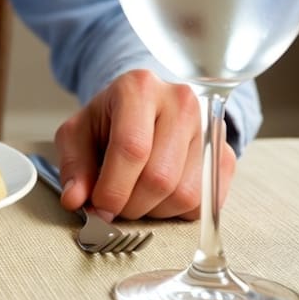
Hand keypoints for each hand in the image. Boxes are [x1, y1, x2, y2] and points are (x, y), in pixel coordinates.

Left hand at [53, 69, 235, 220]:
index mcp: (139, 88)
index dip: (113, 188)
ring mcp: (209, 127)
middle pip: (160, 177)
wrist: (145, 107)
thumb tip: (75, 199)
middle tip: (115, 207)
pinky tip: (159, 196)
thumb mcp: (78, 133)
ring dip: (154, 211)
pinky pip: (206, 203)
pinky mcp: (225, 154)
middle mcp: (181, 102)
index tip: (99, 208)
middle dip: (131, 204)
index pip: (132, 148)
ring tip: (136, 196)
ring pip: (185, 194)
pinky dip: (178, 211)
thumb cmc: (109, 120)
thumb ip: (73, 165)